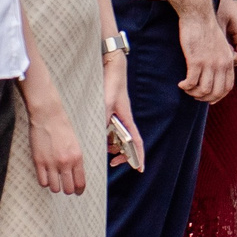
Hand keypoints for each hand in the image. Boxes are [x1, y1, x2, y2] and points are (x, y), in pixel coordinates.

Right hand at [26, 91, 87, 194]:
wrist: (48, 116)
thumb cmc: (62, 127)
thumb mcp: (76, 144)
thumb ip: (76, 160)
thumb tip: (76, 175)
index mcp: (77, 157)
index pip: (80, 183)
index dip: (79, 191)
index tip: (78, 192)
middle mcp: (65, 163)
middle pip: (68, 189)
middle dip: (67, 190)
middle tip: (65, 187)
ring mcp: (51, 163)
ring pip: (54, 188)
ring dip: (55, 186)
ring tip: (54, 180)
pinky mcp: (38, 162)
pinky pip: (42, 181)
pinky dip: (45, 182)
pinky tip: (46, 176)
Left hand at [104, 56, 144, 172]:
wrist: (111, 68)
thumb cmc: (112, 85)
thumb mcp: (106, 103)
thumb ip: (104, 118)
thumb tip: (99, 134)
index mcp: (127, 120)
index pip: (137, 142)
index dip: (139, 156)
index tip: (139, 168)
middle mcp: (123, 121)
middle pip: (127, 143)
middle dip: (122, 155)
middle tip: (112, 163)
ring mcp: (116, 117)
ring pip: (117, 138)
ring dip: (112, 147)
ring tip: (103, 152)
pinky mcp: (108, 113)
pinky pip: (108, 130)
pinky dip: (104, 137)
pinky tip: (96, 138)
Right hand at [179, 5, 236, 103]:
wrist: (198, 15)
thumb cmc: (206, 29)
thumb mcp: (220, 45)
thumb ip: (220, 59)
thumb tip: (215, 73)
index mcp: (228, 60)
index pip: (227, 87)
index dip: (218, 96)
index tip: (208, 99)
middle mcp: (221, 64)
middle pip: (216, 92)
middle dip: (204, 98)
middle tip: (194, 94)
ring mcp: (209, 63)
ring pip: (203, 90)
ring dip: (193, 93)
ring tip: (186, 88)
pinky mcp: (196, 60)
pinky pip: (191, 82)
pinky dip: (185, 86)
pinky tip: (180, 84)